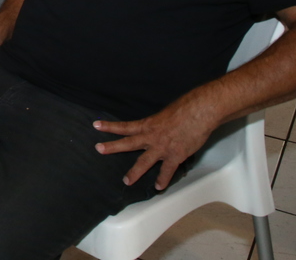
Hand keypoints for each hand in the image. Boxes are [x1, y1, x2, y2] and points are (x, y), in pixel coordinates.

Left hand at [93, 98, 215, 189]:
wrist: (199, 112)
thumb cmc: (184, 108)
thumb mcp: (165, 113)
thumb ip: (158, 124)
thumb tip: (157, 128)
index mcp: (148, 124)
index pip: (125, 126)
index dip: (110, 126)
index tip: (96, 125)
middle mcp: (151, 137)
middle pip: (128, 143)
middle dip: (112, 147)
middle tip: (98, 149)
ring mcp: (162, 148)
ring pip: (144, 162)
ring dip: (135, 172)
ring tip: (126, 181)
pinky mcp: (175, 156)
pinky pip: (167, 171)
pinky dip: (163, 179)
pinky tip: (159, 187)